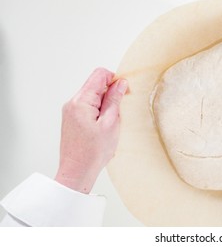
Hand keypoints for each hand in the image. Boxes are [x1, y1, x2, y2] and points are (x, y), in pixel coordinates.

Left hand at [55, 68, 127, 193]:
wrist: (76, 172)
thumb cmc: (93, 152)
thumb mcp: (111, 123)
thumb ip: (115, 100)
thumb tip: (120, 82)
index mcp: (81, 101)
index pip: (99, 75)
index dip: (115, 80)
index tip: (125, 92)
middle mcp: (72, 103)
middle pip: (95, 84)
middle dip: (111, 93)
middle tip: (121, 110)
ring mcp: (70, 111)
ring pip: (93, 96)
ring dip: (106, 103)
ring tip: (111, 122)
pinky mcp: (72, 119)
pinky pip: (88, 106)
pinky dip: (99, 111)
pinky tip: (104, 126)